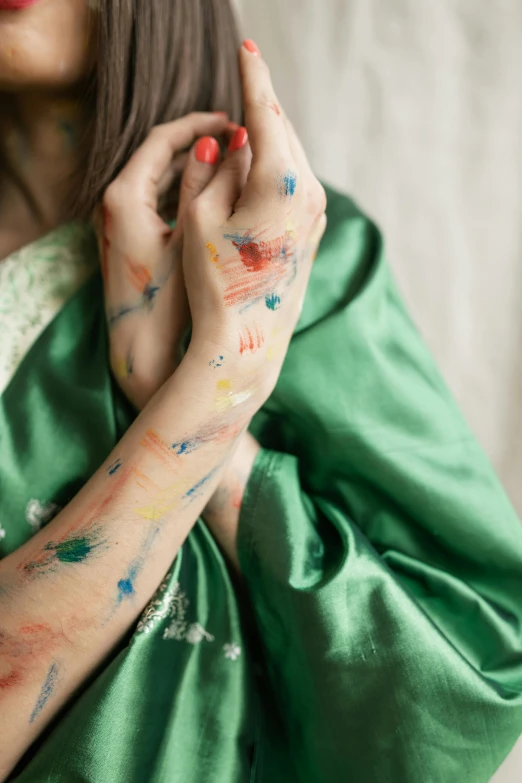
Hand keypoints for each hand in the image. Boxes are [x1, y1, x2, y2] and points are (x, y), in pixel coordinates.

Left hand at [93, 112, 230, 409]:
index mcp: (123, 196)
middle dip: (198, 144)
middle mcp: (113, 203)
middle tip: (236, 139)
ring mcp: (117, 221)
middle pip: (158, 155)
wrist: (142, 351)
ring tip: (230, 163)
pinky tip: (212, 194)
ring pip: (158, 177)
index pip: (161, 140)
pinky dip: (181, 190)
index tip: (232, 120)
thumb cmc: (170, 301)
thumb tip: (224, 141)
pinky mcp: (127, 238)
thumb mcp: (193, 237)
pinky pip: (155, 199)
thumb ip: (204, 186)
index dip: (199, 124)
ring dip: (191, 167)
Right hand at [182, 41, 326, 405]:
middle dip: (262, 105)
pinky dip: (279, 166)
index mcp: (281, 180)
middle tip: (246, 76)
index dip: (252, 76)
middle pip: (283, 130)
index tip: (246, 49)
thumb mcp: (199, 218)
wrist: (247, 340)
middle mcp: (310, 191)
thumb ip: (214, 169)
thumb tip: (229, 140)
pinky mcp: (316, 229)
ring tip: (249, 120)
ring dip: (270, 137)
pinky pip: (298, 182)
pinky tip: (262, 165)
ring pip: (292, 156)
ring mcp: (318, 212)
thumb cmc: (213, 281)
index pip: (265, 111)